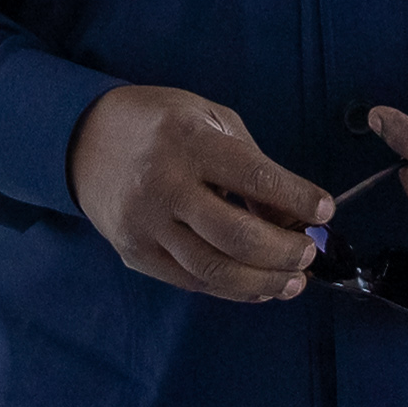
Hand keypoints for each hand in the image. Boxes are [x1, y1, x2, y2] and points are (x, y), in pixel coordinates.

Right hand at [67, 85, 322, 301]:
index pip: (254, 177)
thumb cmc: (157, 123)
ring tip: (293, 281)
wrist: (81, 140)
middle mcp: (164, 186)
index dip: (297, 198)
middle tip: (308, 253)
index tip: (325, 211)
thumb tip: (289, 213)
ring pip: (213, 268)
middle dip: (283, 251)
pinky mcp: (134, 253)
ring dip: (262, 281)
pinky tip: (258, 287)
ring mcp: (146, 225)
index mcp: (187, 142)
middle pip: (235, 235)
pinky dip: (231, 289)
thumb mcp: (206, 117)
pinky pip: (190, 280)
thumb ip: (249, 161)